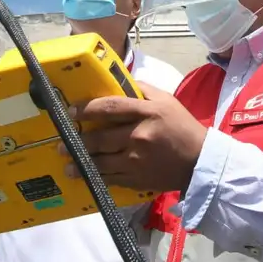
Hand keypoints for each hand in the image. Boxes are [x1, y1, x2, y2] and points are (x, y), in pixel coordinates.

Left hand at [58, 82, 207, 191]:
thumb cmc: (182, 127)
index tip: (72, 111)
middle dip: (78, 140)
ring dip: (80, 162)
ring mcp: (137, 160)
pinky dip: (96, 177)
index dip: (87, 109)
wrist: (200, 161)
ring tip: (68, 163)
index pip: (110, 108)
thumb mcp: (166, 100)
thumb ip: (143, 90)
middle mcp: (139, 136)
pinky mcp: (137, 179)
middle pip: (100, 137)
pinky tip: (85, 175)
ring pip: (101, 161)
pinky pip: (110, 178)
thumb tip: (118, 82)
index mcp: (147, 112)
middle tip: (62, 142)